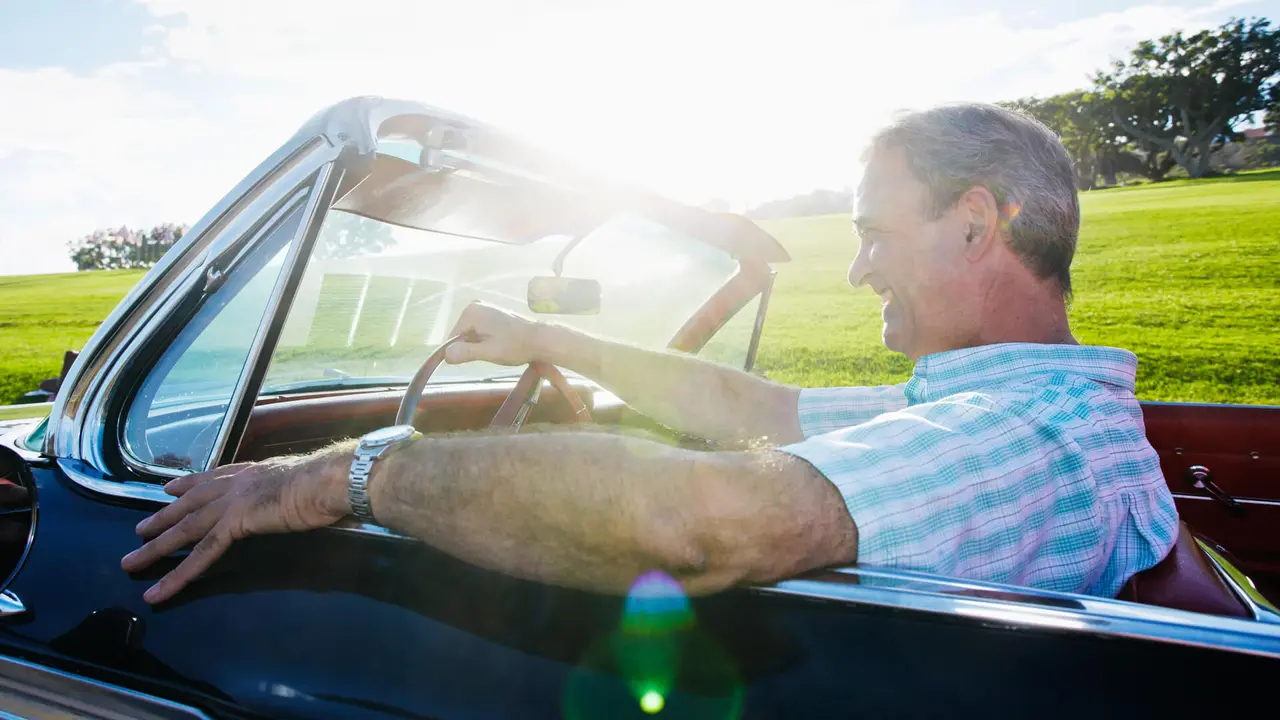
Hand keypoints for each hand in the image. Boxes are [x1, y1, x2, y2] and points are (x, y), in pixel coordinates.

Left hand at [121, 448, 351, 603]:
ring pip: (185, 528)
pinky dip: (177, 574)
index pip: (213, 477)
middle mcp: (236, 483)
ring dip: (155, 547)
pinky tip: (159, 591)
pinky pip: (200, 554)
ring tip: (131, 563)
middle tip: (139, 530)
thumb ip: (289, 488)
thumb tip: (298, 494)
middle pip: (190, 502)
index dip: (189, 484)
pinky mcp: (234, 524)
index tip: (169, 489)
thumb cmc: (326, 482)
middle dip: (162, 516)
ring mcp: (231, 502)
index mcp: (253, 472)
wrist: (327, 481)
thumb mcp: (303, 480)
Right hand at [444, 302, 540, 365]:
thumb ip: (467, 352)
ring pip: (470, 335)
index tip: (477, 359)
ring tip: (496, 348)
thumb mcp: (489, 352)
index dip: (461, 352)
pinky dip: (485, 340)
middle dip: (472, 347)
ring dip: (479, 345)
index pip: (453, 338)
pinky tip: (498, 344)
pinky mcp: (491, 314)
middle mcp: (475, 306)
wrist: (540, 339)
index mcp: (471, 312)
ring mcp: (484, 309)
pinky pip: (479, 331)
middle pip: (462, 335)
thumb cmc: (516, 346)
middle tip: (490, 353)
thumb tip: (446, 356)